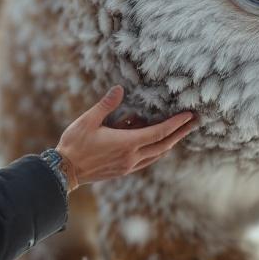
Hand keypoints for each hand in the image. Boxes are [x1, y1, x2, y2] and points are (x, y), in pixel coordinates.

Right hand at [55, 85, 196, 188]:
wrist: (65, 171)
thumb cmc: (75, 143)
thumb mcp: (88, 120)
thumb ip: (106, 105)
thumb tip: (120, 88)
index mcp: (126, 143)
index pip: (158, 133)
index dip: (175, 124)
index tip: (188, 115)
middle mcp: (131, 157)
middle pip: (163, 145)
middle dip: (180, 133)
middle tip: (194, 122)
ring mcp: (128, 166)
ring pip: (156, 155)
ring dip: (169, 143)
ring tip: (179, 132)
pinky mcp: (122, 170)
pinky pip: (146, 160)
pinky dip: (155, 150)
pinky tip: (155, 144)